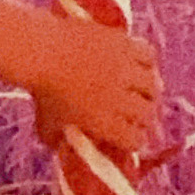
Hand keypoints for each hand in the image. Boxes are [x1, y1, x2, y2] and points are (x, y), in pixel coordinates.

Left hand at [31, 23, 159, 153]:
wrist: (41, 52)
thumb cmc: (43, 91)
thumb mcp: (46, 125)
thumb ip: (58, 142)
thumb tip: (63, 149)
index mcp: (106, 124)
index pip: (136, 141)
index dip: (134, 140)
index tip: (129, 135)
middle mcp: (121, 99)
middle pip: (148, 115)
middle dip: (144, 118)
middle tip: (138, 113)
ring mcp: (125, 70)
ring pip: (153, 86)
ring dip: (148, 90)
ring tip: (141, 89)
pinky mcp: (125, 45)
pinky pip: (149, 56)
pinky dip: (147, 62)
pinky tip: (137, 64)